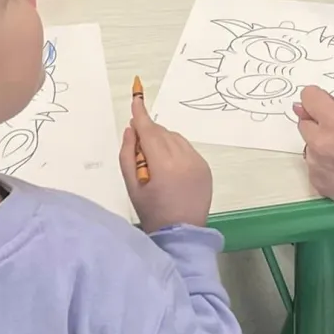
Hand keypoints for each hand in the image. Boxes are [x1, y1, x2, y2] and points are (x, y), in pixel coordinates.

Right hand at [120, 97, 212, 231]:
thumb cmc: (152, 212)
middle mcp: (184, 159)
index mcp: (163, 166)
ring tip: (154, 160)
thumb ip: (128, 155)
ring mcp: (197, 162)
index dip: (141, 115)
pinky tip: (169, 166)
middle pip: (162, 133)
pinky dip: (175, 149)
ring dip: (162, 140)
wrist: (182, 234)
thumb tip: (131, 130)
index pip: (150, 132)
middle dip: (149, 133)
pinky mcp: (205, 167)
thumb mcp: (132, 186)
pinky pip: (186, 148)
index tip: (136, 99)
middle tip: (138, 146)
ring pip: (175, 138)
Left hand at [295, 86, 333, 225]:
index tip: (321, 104)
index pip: (307, 97)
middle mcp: (320, 141)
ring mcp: (315, 163)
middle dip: (317, 124)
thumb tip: (315, 106)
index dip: (315, 99)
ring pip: (308, 145)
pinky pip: (312, 165)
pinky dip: (322, 164)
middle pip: (303, 122)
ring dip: (319, 145)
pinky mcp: (315, 180)